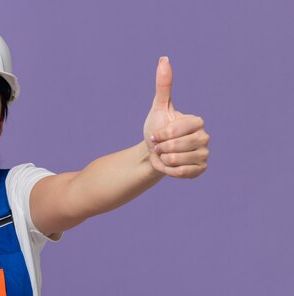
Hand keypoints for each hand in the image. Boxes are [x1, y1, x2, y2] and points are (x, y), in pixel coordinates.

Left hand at [143, 57, 209, 178]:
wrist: (153, 153)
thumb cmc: (156, 128)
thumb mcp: (158, 107)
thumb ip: (163, 85)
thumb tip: (164, 58)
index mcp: (197, 121)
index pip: (176, 130)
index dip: (161, 135)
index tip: (155, 135)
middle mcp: (204, 137)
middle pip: (178, 146)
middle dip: (162, 147)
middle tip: (159, 146)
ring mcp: (204, 154)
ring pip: (180, 160)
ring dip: (165, 159)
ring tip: (164, 155)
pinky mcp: (201, 169)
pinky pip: (185, 172)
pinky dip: (172, 170)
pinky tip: (169, 165)